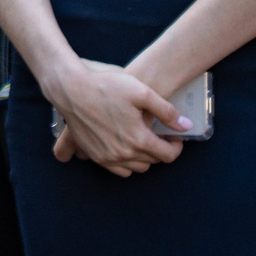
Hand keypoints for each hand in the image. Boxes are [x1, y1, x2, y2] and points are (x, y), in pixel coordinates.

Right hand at [46, 58, 185, 174]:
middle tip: (157, 134)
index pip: (168, 155)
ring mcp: (106, 157)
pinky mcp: (94, 155)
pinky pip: (118, 170)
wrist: (70, 88)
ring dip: (144, 158)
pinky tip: (125, 147)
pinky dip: (126, 163)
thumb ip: (167, 111)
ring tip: (141, 140)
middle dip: (160, 149)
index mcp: (138, 139)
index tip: (173, 135)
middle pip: (153, 161)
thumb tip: (186, 126)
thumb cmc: (105, 86)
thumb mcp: (141, 91)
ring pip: (137, 168)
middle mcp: (123, 153)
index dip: (176, 146)